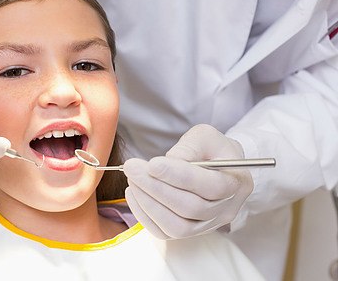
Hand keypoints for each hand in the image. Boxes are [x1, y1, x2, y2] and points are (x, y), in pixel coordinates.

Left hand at [124, 124, 252, 238]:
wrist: (217, 167)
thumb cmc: (211, 149)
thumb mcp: (205, 136)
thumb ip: (189, 147)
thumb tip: (167, 163)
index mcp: (236, 183)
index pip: (209, 186)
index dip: (178, 176)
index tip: (152, 163)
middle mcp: (226, 209)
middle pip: (190, 207)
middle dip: (156, 187)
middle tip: (132, 168)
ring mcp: (208, 225)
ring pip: (177, 226)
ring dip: (149, 203)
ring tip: (133, 180)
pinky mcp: (189, 232)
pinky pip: (164, 232)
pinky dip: (145, 215)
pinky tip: (134, 194)